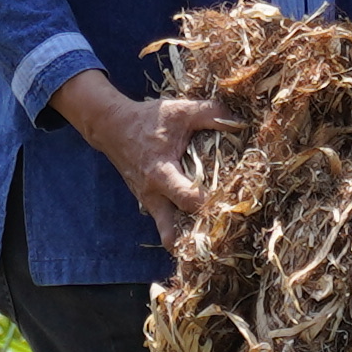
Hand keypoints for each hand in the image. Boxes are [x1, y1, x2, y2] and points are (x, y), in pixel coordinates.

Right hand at [91, 88, 234, 247]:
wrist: (112, 128)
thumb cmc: (148, 119)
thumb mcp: (180, 111)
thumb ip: (211, 114)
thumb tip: (239, 123)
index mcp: (162, 174)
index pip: (188, 199)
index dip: (211, 204)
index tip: (232, 204)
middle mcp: (153, 194)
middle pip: (174, 230)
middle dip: (198, 235)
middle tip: (223, 236)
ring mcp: (148, 202)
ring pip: (167, 231)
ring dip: (186, 237)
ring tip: (211, 240)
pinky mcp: (147, 202)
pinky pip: (164, 221)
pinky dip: (179, 227)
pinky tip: (198, 226)